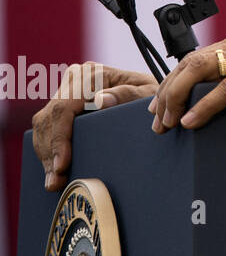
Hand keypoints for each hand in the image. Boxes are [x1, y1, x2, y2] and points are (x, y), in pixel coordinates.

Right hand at [32, 62, 156, 191]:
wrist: (151, 92)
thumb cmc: (152, 94)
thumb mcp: (148, 93)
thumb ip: (128, 95)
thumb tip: (99, 101)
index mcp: (92, 75)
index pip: (64, 107)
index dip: (59, 137)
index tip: (62, 164)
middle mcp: (75, 79)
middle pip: (50, 118)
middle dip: (50, 152)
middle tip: (56, 181)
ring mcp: (66, 91)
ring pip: (44, 125)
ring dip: (46, 154)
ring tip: (54, 181)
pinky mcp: (63, 104)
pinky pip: (46, 128)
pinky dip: (48, 150)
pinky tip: (53, 169)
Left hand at [148, 30, 225, 132]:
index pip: (198, 55)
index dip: (174, 80)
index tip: (163, 105)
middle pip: (191, 61)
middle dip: (167, 90)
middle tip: (157, 119)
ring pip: (201, 70)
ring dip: (177, 97)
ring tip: (166, 122)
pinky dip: (204, 105)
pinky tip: (191, 121)